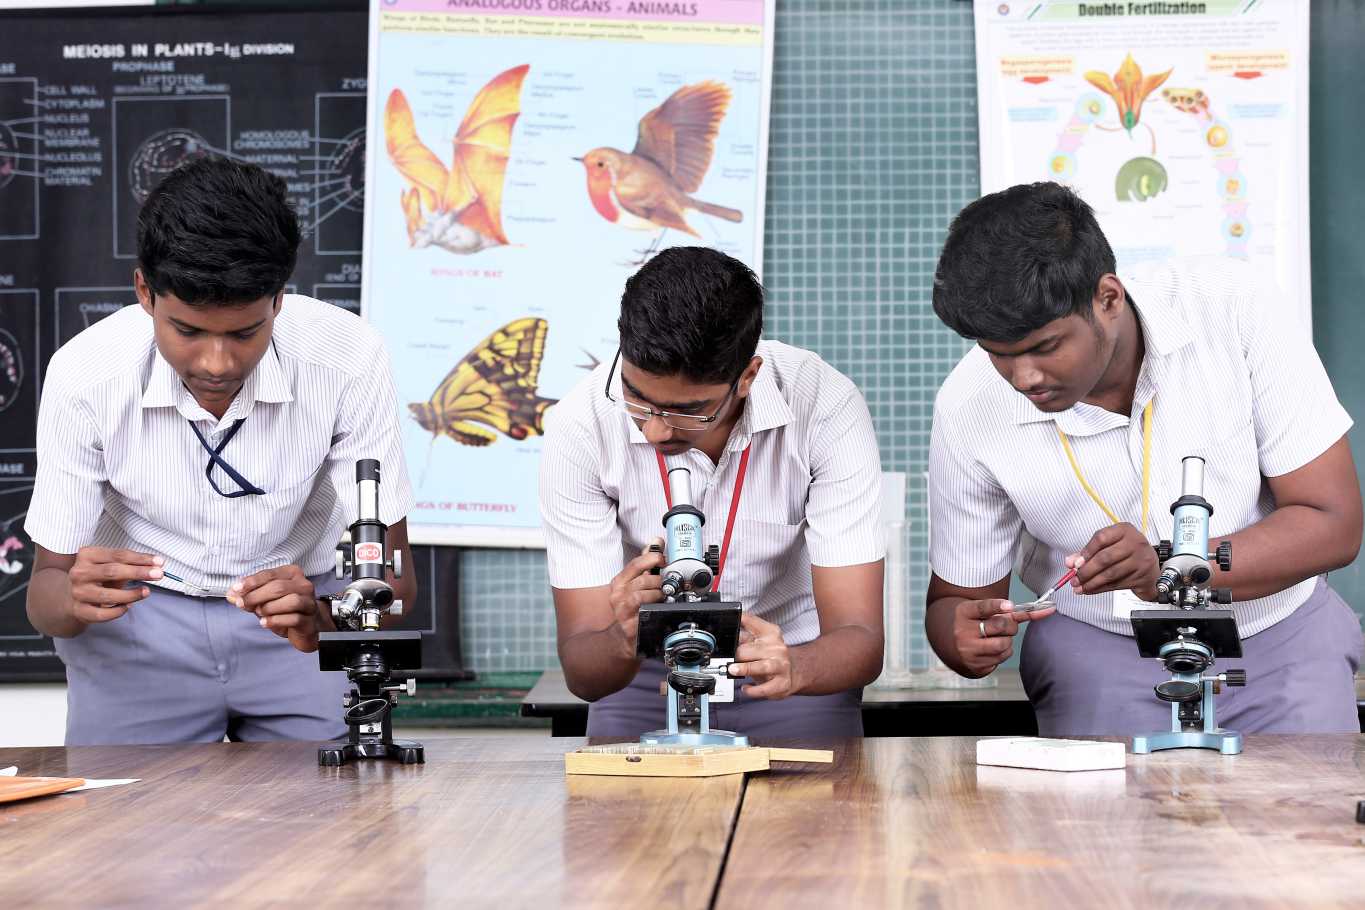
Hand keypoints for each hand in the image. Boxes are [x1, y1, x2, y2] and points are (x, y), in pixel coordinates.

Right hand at [67, 547, 162, 624]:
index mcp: (87, 555)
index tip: (159, 562)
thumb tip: (157, 564)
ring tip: (146, 592)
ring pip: (107, 596)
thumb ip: (132, 564)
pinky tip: (128, 606)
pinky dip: (118, 611)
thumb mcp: (113, 566)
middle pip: (112, 571)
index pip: (118, 555)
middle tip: (158, 574)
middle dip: (138, 572)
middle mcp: (79, 573)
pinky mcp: (79, 610)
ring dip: (131, 594)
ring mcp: (78, 592)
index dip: (140, 558)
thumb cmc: (100, 577)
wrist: (75, 596)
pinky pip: (102, 614)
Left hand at [228, 565, 322, 652]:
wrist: (305, 626)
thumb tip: (231, 594)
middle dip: (256, 596)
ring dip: (269, 608)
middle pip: (279, 587)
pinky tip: (265, 623)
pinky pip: (294, 618)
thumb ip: (248, 595)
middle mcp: (304, 586)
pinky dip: (276, 620)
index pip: (270, 574)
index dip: (252, 582)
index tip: (236, 589)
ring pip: (291, 601)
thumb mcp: (263, 599)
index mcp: (292, 574)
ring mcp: (309, 603)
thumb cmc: (283, 609)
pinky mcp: (310, 620)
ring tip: (259, 613)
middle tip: (242, 604)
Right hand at [607, 539, 664, 657]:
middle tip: (668, 583)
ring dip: (657, 594)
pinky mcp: (629, 625)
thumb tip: (656, 542)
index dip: (652, 559)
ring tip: (664, 596)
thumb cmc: (630, 608)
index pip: (635, 564)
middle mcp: (618, 595)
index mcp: (619, 582)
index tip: (663, 559)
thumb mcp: (635, 584)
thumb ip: (646, 563)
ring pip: (641, 595)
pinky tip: (659, 606)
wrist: (622, 637)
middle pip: (642, 580)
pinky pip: (643, 611)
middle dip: (660, 580)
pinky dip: (653, 607)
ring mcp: (622, 611)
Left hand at [729, 612, 797, 699]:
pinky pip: (766, 688)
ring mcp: (781, 666)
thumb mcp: (759, 641)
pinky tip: (746, 688)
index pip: (752, 622)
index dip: (740, 621)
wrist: (793, 672)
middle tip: (729, 659)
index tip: (729, 624)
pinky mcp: (782, 683)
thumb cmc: (770, 656)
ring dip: (746, 668)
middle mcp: (777, 648)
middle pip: (752, 648)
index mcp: (770, 633)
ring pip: (762, 667)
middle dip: (738, 654)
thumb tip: (726, 634)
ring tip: (732, 670)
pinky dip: (754, 690)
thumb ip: (744, 636)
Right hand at [954, 597, 1052, 676]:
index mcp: (964, 613)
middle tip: (1007, 625)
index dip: (997, 606)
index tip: (1010, 606)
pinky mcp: (975, 666)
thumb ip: (1009, 612)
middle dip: (1010, 625)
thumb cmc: (976, 625)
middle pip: (1000, 626)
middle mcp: (962, 631)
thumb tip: (1044, 610)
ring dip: (1007, 640)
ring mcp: (968, 650)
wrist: (954, 646)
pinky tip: (993, 649)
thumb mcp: (983, 613)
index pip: (982, 608)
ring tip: (998, 638)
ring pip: (1003, 644)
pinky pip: (1001, 658)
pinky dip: (1004, 652)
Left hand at [1068, 522, 1159, 600]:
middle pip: (1105, 558)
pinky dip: (1100, 588)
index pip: (1101, 538)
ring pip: (1110, 574)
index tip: (1074, 563)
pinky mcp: (1142, 576)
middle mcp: (1135, 543)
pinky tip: (1090, 590)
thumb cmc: (1127, 553)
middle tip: (1075, 579)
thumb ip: (1089, 552)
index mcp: (1124, 530)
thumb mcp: (1110, 545)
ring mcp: (1140, 560)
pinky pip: (1116, 584)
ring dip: (1092, 583)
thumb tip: (1070, 562)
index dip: (1086, 552)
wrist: (1151, 568)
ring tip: (1079, 587)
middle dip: (1086, 571)